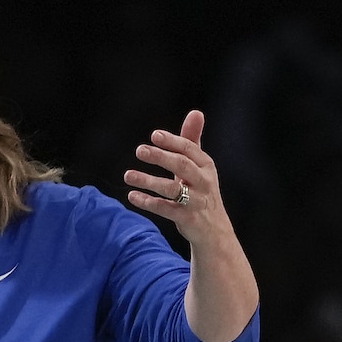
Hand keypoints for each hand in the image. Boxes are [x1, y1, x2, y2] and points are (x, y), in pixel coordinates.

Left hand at [125, 109, 232, 243]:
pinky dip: (148, 202)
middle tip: (139, 150)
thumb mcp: (199, 167)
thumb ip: (192, 141)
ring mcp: (196, 201)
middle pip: (182, 165)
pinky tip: (132, 196)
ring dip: (148, 181)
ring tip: (127, 175)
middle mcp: (204, 181)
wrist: (214, 230)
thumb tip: (196, 112)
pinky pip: (166, 209)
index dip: (172, 141)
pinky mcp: (188, 218)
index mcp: (206, 165)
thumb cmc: (201, 192)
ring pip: (172, 188)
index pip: (189, 149)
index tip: (154, 135)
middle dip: (161, 156)